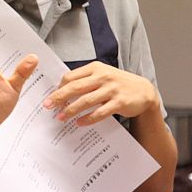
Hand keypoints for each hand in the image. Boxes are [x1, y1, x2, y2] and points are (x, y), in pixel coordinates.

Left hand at [43, 62, 159, 125]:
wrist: (144, 90)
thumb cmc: (118, 83)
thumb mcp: (102, 75)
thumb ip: (85, 79)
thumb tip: (62, 89)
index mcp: (95, 68)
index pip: (71, 76)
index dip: (59, 87)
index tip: (50, 96)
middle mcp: (102, 77)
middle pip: (75, 87)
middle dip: (59, 97)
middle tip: (47, 106)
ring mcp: (111, 90)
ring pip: (86, 101)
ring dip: (71, 110)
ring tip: (61, 117)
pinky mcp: (119, 102)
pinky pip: (100, 112)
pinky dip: (88, 118)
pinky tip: (79, 123)